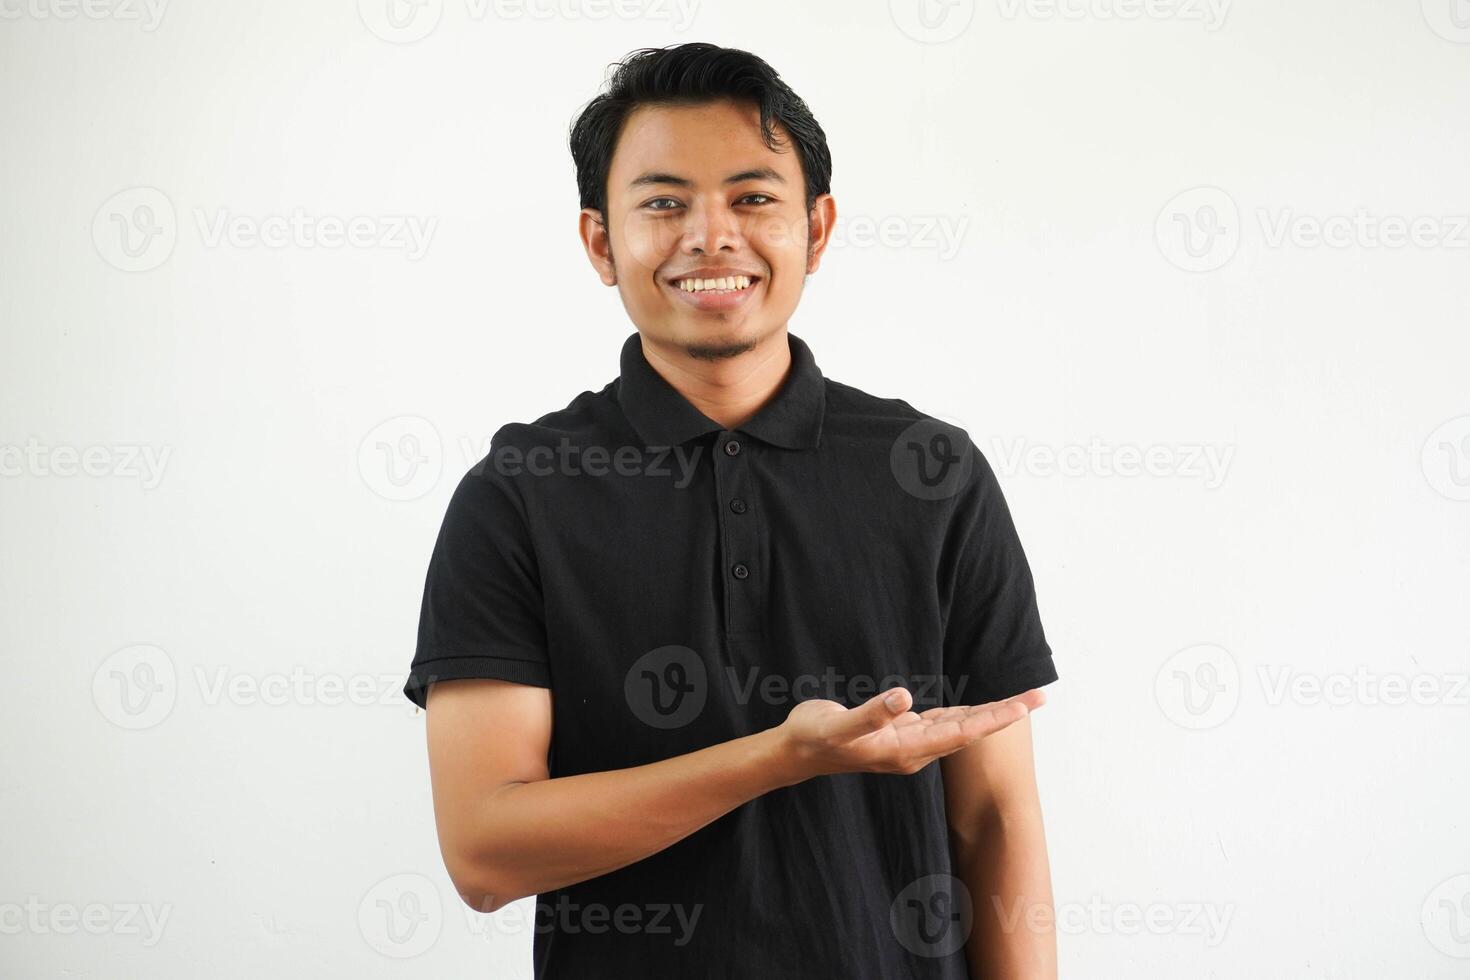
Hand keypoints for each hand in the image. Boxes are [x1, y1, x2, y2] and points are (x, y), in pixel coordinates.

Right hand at [773, 686, 1045, 781]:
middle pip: (969, 729)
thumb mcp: (841, 724)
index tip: (1025, 705)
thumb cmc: (817, 736)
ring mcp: (908, 742)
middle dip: (1004, 713)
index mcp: (906, 748)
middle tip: (1040, 696)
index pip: (961, 731)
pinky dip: (963, 712)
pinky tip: (974, 707)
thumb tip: (904, 697)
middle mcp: (914, 748)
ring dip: (988, 713)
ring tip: (1020, 701)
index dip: (994, 717)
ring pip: (958, 726)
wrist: (797, 752)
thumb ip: (873, 712)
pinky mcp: (899, 732)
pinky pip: (941, 722)